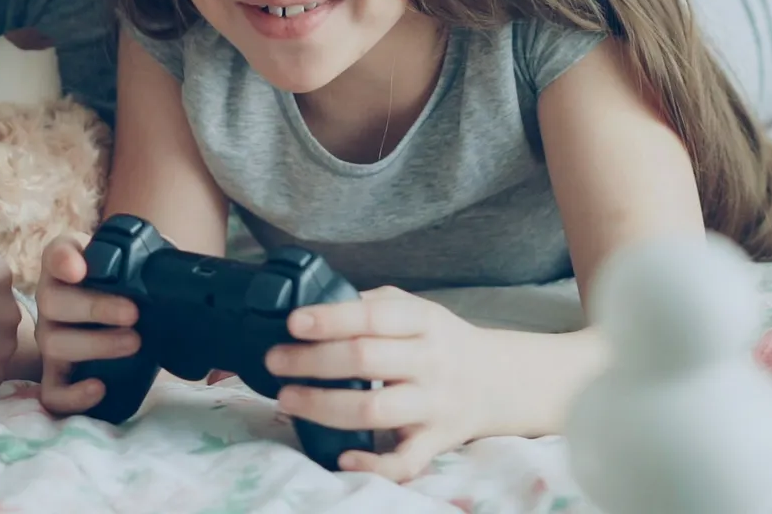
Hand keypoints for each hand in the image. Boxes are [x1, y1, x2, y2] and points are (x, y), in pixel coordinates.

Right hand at [32, 231, 142, 414]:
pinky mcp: (57, 375)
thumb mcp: (140, 265)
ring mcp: (51, 338)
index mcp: (69, 266)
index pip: (56, 254)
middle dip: (94, 307)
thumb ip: (150, 259)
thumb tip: (175, 269)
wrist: (127, 319)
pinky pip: (52, 392)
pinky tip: (99, 388)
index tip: (79, 269)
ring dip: (96, 344)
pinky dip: (72, 394)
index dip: (63, 260)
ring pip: (54, 343)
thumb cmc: (130, 287)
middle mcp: (52, 300)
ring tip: (134, 343)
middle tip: (133, 312)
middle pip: (52, 301)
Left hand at [266, 287, 492, 481]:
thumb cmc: (440, 341)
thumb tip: (314, 306)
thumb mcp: (416, 310)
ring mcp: (434, 405)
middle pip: (365, 360)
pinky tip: (341, 458)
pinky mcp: (436, 442)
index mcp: (425, 321)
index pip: (374, 316)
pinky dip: (372, 465)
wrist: (497, 381)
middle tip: (275, 361)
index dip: (331, 319)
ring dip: (323, 406)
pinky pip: (404, 461)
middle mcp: (431, 362)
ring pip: (375, 410)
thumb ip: (373, 306)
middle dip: (312, 361)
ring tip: (287, 399)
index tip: (293, 323)